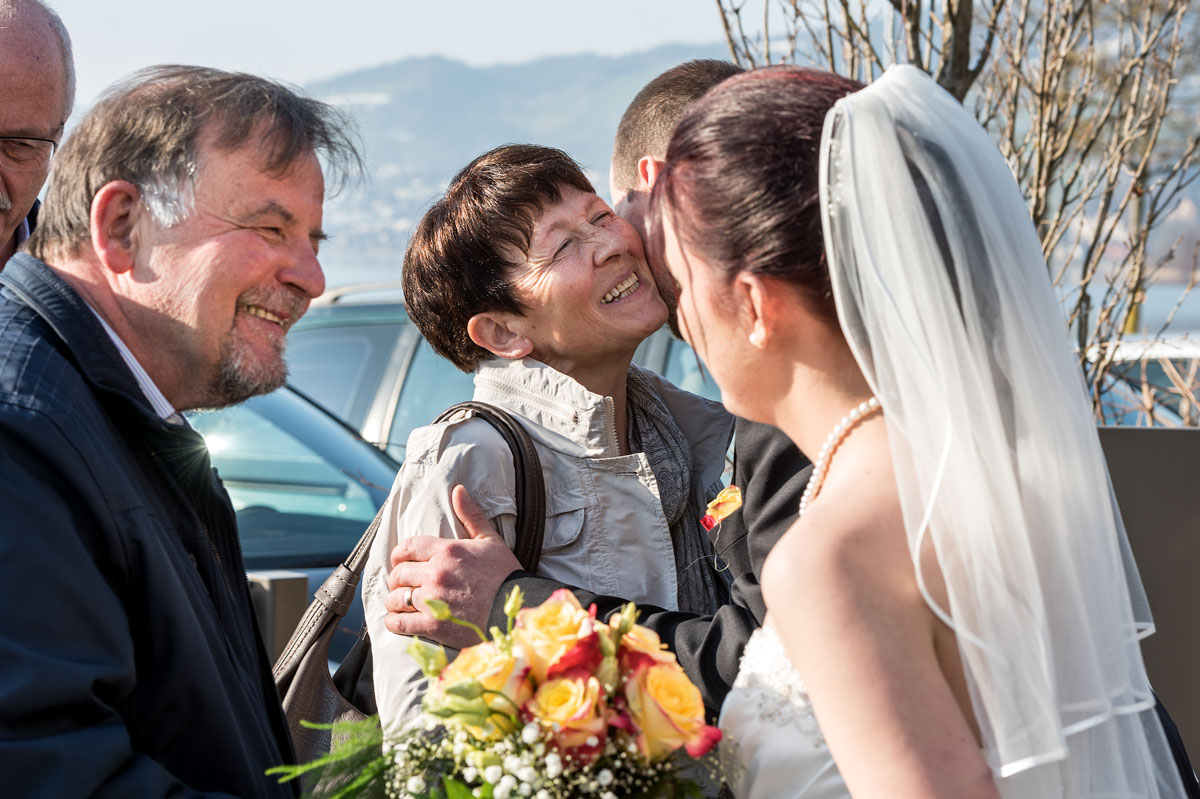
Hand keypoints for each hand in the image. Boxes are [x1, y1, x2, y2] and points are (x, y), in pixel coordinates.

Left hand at [383, 485, 520, 648]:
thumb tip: (458, 490)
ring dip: (395, 601)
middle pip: (398, 574)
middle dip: (397, 579)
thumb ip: (471, 515)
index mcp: (448, 550)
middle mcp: (436, 573)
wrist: (516, 612)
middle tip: (403, 584)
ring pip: (396, 598)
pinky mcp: (433, 626)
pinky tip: (399, 621)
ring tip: (401, 604)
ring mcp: (433, 600)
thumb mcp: (490, 540)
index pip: (407, 547)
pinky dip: (394, 622)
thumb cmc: (505, 575)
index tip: (402, 562)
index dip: (400, 555)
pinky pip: (399, 623)